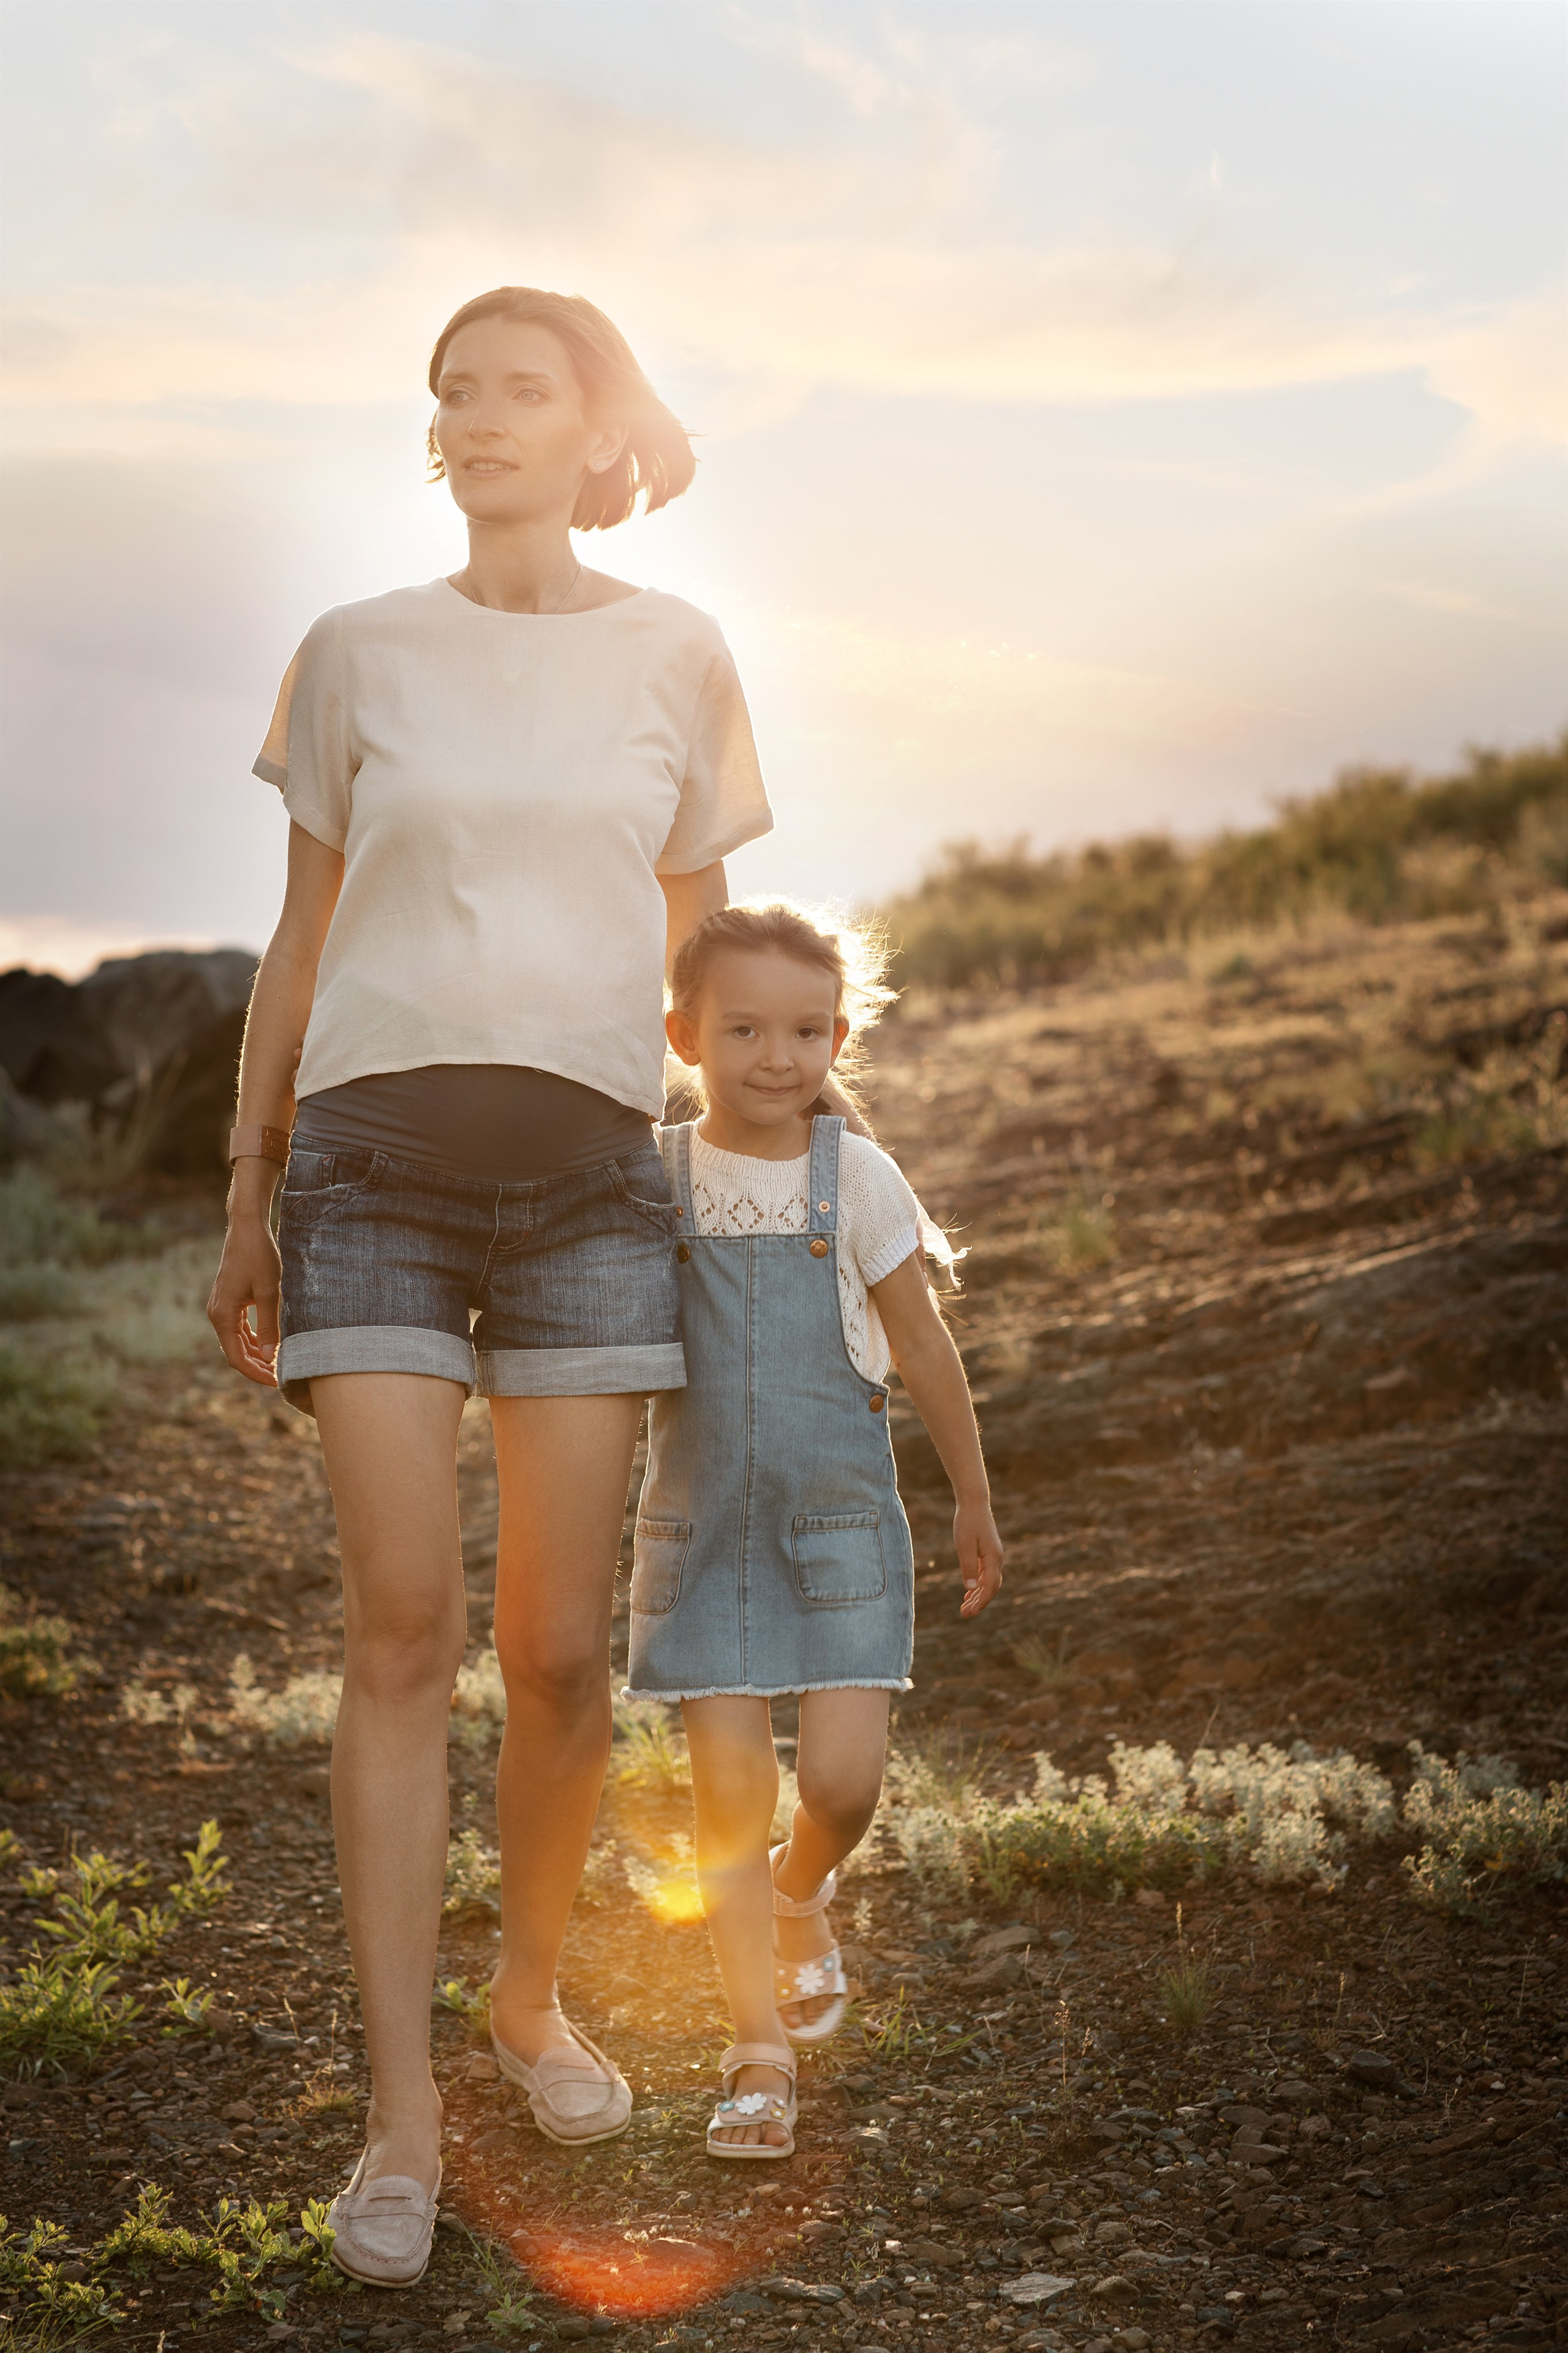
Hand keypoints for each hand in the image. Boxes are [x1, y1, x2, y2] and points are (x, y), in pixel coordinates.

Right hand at [206, 1216, 281, 1386]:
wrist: (247, 1229)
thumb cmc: (259, 1256)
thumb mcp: (270, 1292)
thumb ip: (269, 1325)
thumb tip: (270, 1356)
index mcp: (222, 1315)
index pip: (236, 1356)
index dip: (255, 1372)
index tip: (276, 1381)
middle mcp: (217, 1314)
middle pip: (235, 1352)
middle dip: (257, 1367)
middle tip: (281, 1377)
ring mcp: (222, 1308)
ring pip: (237, 1341)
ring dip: (255, 1354)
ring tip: (277, 1365)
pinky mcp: (229, 1301)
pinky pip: (239, 1328)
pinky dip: (253, 1339)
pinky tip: (270, 1346)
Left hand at [955, 1497, 1003, 1616]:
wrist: (973, 1503)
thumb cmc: (967, 1522)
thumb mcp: (964, 1545)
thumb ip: (968, 1567)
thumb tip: (972, 1589)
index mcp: (993, 1558)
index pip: (990, 1587)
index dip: (980, 1602)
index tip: (969, 1612)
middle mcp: (997, 1559)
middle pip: (991, 1587)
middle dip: (979, 1602)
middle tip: (965, 1614)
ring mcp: (993, 1556)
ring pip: (988, 1581)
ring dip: (978, 1595)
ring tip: (965, 1607)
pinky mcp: (988, 1552)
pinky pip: (985, 1574)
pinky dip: (978, 1584)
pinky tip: (968, 1592)